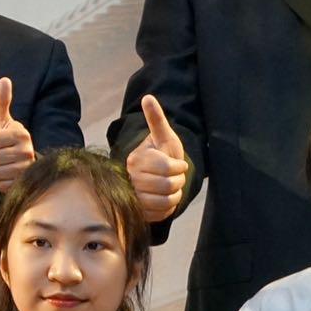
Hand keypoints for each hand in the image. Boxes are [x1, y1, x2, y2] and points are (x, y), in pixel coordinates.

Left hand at [0, 77, 34, 193]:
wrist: (22, 163)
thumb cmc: (7, 139)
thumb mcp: (2, 121)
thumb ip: (2, 102)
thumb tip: (4, 80)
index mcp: (21, 134)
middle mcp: (27, 151)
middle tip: (2, 155)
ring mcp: (26, 169)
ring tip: (6, 164)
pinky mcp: (23, 183)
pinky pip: (0, 184)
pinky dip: (1, 182)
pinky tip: (9, 175)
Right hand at [125, 95, 187, 223]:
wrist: (151, 178)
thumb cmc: (161, 155)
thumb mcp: (163, 137)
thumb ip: (156, 119)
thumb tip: (148, 97)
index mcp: (137, 159)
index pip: (169, 167)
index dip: (179, 167)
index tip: (177, 164)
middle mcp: (131, 178)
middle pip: (168, 185)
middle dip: (178, 182)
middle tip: (174, 177)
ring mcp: (133, 196)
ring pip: (166, 200)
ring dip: (174, 195)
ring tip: (169, 188)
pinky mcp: (138, 211)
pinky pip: (162, 213)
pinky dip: (169, 207)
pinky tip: (164, 199)